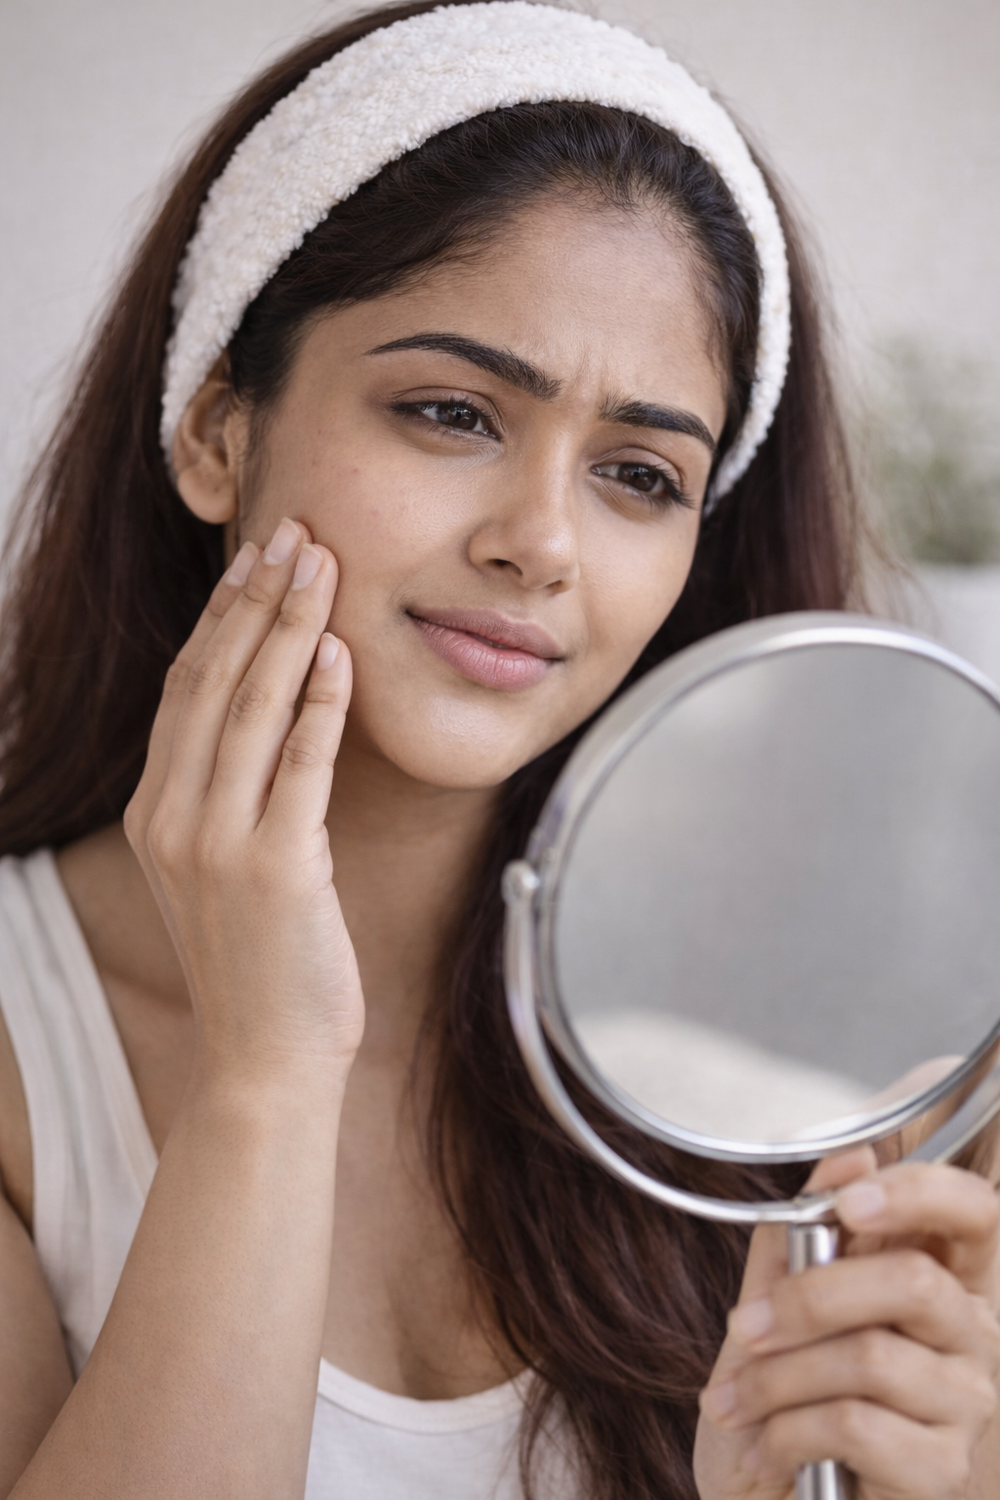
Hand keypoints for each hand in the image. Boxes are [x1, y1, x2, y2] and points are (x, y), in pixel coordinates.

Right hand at [124, 517, 362, 1081]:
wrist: (263, 1060)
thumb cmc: (262, 963)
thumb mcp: (224, 870)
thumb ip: (230, 796)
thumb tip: (274, 717)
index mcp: (156, 812)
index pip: (187, 689)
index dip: (222, 616)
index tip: (256, 558)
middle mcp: (173, 817)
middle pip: (213, 681)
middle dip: (256, 599)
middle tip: (294, 532)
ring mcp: (218, 842)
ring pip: (252, 709)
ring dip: (289, 629)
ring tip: (320, 565)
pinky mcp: (275, 867)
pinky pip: (301, 765)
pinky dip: (321, 704)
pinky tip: (341, 652)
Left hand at [694, 1148, 999, 1499]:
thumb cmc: (781, 1407)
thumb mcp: (776, 1306)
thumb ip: (805, 1232)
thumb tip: (852, 1153)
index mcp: (940, 1280)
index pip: (975, 1212)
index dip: (921, 1192)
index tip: (848, 1201)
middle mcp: (972, 1337)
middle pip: (913, 1280)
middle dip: (807, 1298)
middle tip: (742, 1326)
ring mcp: (966, 1406)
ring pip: (870, 1356)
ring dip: (777, 1378)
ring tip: (734, 1403)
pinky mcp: (943, 1469)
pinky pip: (856, 1423)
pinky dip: (787, 1432)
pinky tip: (766, 1451)